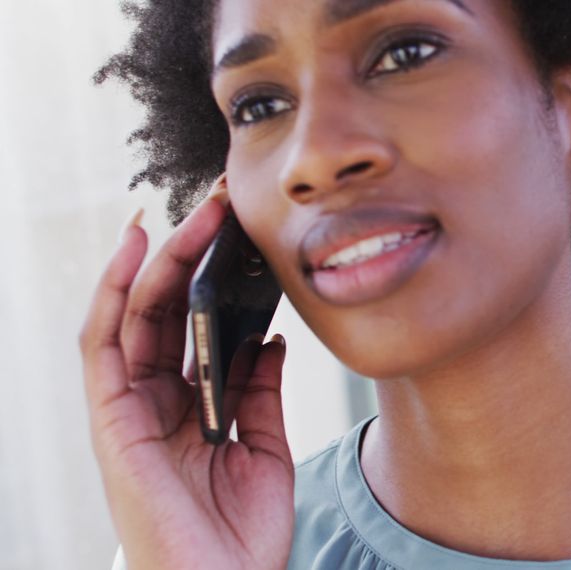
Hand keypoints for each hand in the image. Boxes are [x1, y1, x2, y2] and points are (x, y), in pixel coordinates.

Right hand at [80, 194, 293, 569]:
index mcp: (189, 406)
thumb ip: (260, 389)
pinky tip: (136, 251)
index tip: (240, 235)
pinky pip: (104, 346)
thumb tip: (267, 336)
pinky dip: (115, 294)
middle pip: (164, 311)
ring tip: (190, 214)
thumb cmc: (241, 533)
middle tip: (220, 206)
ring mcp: (129, 408)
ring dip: (160, 259)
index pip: (193, 326)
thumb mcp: (264, 446)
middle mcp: (154, 401)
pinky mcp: (112, 420)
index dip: (212, 278)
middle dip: (189, 254)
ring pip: (134, 316)